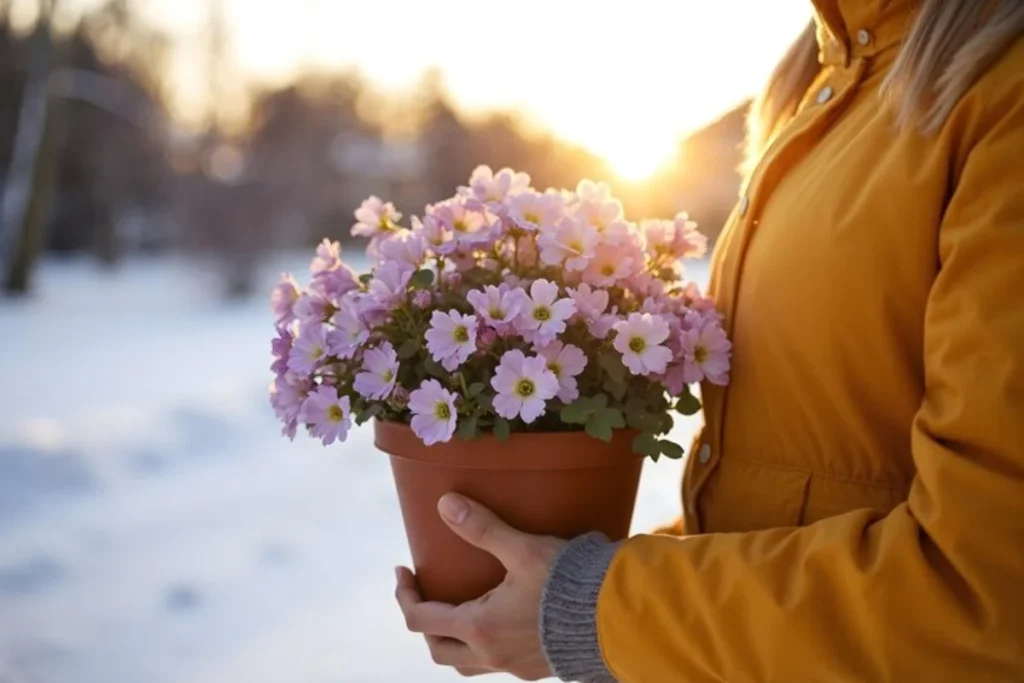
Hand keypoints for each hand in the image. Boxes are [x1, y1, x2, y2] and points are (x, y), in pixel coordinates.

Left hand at [395, 493, 566, 679]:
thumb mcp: (523, 550)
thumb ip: (483, 528)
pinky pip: (498, 663)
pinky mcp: (538, 668)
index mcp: (480, 627)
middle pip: (439, 650)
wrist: (615, 619)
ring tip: (459, 611)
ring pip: (467, 664)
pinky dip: (486, 646)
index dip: (405, 594)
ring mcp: (515, 666)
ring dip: (454, 641)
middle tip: (426, 593)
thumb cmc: (568, 584)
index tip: (403, 571)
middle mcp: (492, 655)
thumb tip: (445, 504)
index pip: (421, 619)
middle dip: (425, 623)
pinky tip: (501, 621)